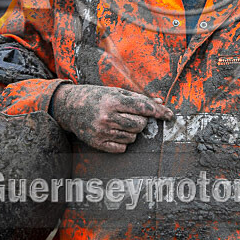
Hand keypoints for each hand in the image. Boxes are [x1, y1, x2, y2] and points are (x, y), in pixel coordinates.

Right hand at [51, 84, 173, 152]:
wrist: (69, 107)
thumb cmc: (96, 97)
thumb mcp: (116, 92)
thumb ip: (138, 98)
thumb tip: (160, 103)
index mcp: (113, 100)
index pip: (143, 108)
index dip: (159, 112)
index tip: (170, 115)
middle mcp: (107, 117)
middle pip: (140, 125)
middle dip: (142, 121)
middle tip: (131, 116)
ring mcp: (102, 131)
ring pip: (133, 137)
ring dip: (132, 131)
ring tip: (119, 122)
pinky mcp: (98, 143)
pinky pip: (122, 147)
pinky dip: (123, 141)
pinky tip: (114, 132)